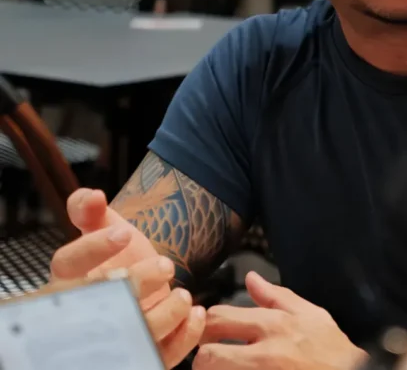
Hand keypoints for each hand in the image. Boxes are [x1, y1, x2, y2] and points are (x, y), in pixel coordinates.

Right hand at [50, 188, 204, 367]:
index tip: (125, 233)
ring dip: (163, 315)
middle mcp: (83, 313)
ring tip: (183, 295)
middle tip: (164, 265)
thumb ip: (90, 211)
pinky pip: (160, 357)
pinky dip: (183, 338)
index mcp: (66, 280)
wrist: (145, 284)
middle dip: (134, 284)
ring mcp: (112, 339)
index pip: (66, 265)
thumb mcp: (104, 229)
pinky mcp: (140, 356)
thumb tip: (91, 196)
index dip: (93, 249)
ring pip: (131, 336)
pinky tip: (196, 313)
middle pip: (99, 305)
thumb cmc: (118, 258)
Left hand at [195, 271, 367, 369]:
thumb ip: (278, 296)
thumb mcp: (312, 316)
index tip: (208, 336)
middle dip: (201, 360)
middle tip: (208, 362)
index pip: (219, 319)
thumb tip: (252, 278)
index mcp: (274, 325)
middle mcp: (265, 354)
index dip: (205, 328)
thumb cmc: (333, 351)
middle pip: (207, 356)